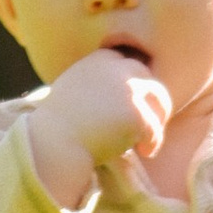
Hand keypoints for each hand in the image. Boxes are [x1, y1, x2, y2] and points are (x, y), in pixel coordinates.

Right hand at [27, 47, 170, 208]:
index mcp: (98, 60)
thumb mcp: (72, 91)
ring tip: (148, 139)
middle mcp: (117, 68)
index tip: (132, 100)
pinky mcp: (137, 113)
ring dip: (157, 119)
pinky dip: (153, 143)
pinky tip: (144, 152)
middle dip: (152, 96)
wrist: (52, 141)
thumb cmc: (56, 125)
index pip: (125, 61)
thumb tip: (112, 100)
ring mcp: (129, 90)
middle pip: (147, 75)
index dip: (132, 80)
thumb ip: (95, 86)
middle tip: (154, 119)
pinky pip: (155, 130)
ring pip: (159, 100)